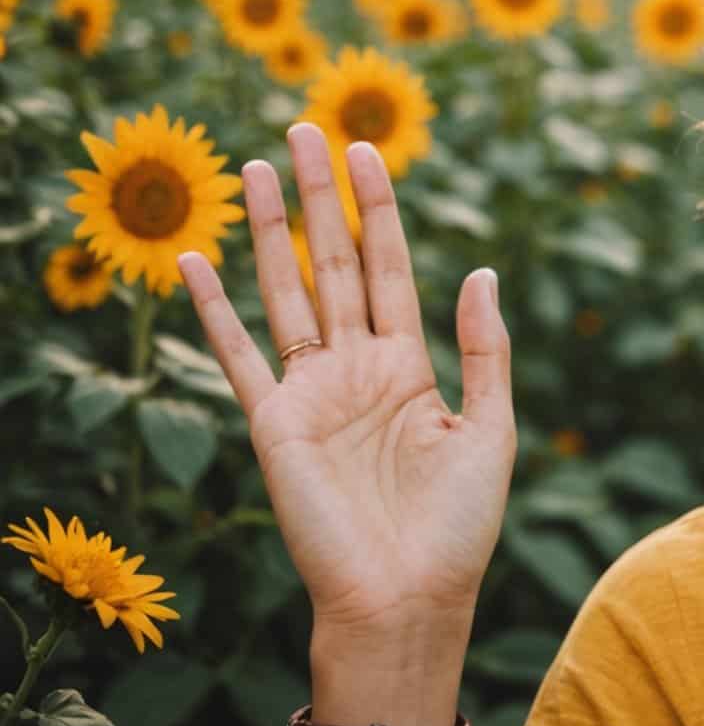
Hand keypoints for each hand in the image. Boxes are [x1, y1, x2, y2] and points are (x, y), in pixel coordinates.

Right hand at [177, 123, 516, 639]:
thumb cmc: (458, 525)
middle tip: (303, 128)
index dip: (379, 209)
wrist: (408, 597)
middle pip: (336, 262)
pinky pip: (236, 355)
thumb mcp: (490, 427)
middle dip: (321, 198)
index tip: (365, 149)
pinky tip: (192, 260)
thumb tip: (480, 270)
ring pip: (287, 291)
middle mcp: (356, 366)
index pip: (391, 266)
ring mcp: (311, 391)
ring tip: (258, 166)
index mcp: (411, 365)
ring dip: (271, 231)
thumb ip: (483, 348)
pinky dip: (212, 309)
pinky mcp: (272, 423)